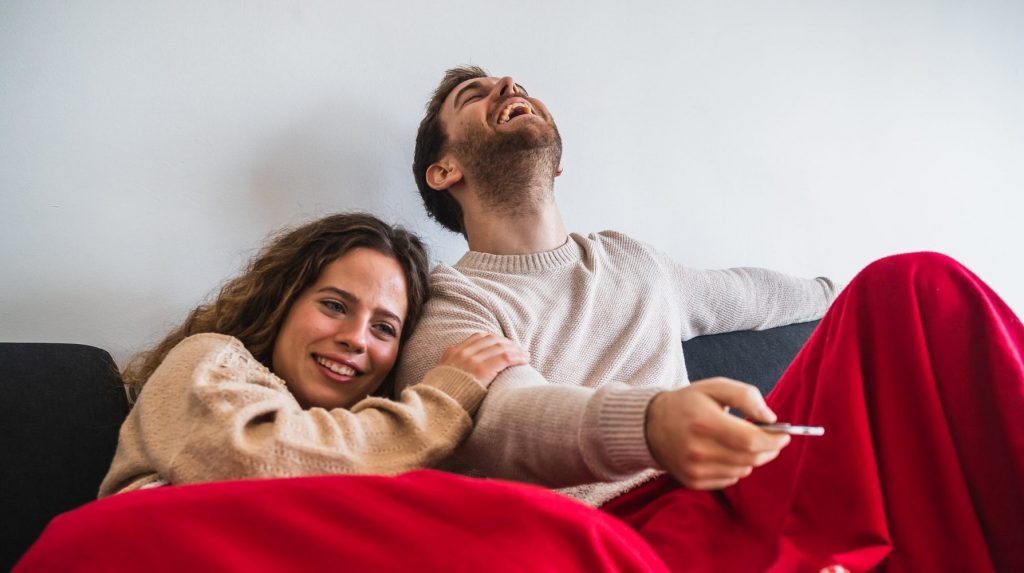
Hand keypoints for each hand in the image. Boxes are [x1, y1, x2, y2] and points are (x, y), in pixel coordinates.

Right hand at [437, 333, 529, 388]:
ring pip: (501, 347)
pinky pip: (505, 358)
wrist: (438, 404)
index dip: (495, 339)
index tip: (505, 344)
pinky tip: (525, 360)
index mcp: (455, 352)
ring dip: (516, 350)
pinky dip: (518, 357)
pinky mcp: (482, 370)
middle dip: (508, 343)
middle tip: (518, 349)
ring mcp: (473, 360)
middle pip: (493, 340)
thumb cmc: (441, 394)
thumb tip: (452, 352)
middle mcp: (464, 353)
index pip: (479, 337)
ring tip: (525, 355)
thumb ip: (447, 362)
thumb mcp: (439, 373)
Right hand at [644, 377, 790, 489]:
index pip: (751, 440)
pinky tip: (725, 453)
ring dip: (751, 458)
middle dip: (768, 449)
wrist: (650, 425)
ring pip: (743, 470)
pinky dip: (736, 467)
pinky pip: (730, 480)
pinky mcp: (693, 481)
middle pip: (751, 458)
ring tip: (741, 442)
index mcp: (704, 422)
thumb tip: (771, 418)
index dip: (774, 439)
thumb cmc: (688, 403)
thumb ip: (745, 396)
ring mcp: (694, 469)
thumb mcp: (714, 387)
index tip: (785, 434)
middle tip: (771, 439)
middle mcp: (698, 450)